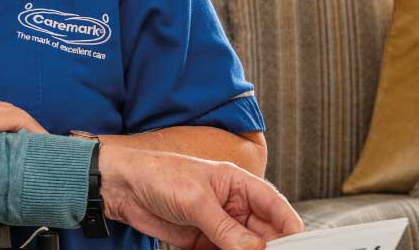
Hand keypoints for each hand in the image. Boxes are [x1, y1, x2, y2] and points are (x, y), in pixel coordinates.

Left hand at [98, 146, 301, 249]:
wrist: (120, 187)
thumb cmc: (157, 175)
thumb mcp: (195, 200)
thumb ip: (225, 228)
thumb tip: (255, 249)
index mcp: (237, 183)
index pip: (275, 206)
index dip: (290, 227)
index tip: (298, 245)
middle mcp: (232, 205)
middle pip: (264, 233)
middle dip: (268, 248)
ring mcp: (218, 224)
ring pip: (245, 248)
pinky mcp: (202, 241)